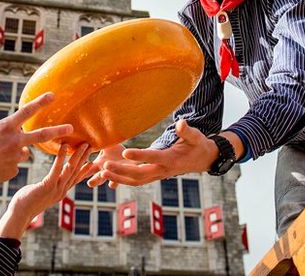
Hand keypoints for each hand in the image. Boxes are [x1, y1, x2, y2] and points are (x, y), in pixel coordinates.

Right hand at [0, 88, 72, 193]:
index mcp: (6, 127)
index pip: (27, 111)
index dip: (41, 102)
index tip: (53, 95)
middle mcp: (15, 141)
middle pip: (41, 135)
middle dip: (58, 131)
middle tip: (71, 128)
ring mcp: (15, 158)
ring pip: (23, 152)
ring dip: (16, 151)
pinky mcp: (13, 171)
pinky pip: (13, 166)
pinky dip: (6, 165)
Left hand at [0, 143, 97, 239]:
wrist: (20, 213)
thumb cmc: (27, 202)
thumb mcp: (43, 192)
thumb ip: (49, 185)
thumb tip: (49, 180)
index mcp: (61, 192)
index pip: (76, 179)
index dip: (85, 169)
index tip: (93, 160)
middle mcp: (62, 190)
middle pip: (76, 171)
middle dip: (84, 158)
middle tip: (91, 146)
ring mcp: (56, 189)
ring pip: (70, 169)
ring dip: (78, 155)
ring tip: (83, 144)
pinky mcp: (48, 186)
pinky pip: (57, 169)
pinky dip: (61, 157)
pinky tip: (64, 147)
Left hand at [92, 120, 217, 186]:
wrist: (203, 160)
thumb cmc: (198, 145)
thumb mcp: (196, 136)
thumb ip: (187, 131)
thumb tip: (180, 123)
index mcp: (171, 159)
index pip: (153, 157)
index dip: (140, 156)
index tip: (125, 152)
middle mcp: (163, 170)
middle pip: (139, 174)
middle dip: (121, 171)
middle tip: (104, 166)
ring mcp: (157, 175)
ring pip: (135, 181)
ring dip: (118, 178)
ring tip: (101, 172)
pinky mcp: (154, 175)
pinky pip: (136, 180)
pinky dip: (122, 179)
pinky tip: (109, 175)